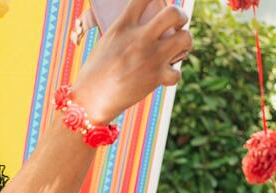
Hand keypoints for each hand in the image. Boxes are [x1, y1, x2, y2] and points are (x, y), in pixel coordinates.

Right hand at [69, 0, 192, 123]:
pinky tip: (165, 74)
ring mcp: (150, 58)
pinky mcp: (156, 78)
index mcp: (122, 26)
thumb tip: (142, 29)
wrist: (90, 100)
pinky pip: (178, 72)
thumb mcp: (106, 43)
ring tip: (178, 47)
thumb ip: (125, 32)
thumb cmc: (94, 73)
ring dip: (185, 42)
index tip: (156, 1)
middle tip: (177, 24)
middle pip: (173, 13)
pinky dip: (173, 74)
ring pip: (185, 38)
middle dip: (180, 16)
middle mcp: (139, 38)